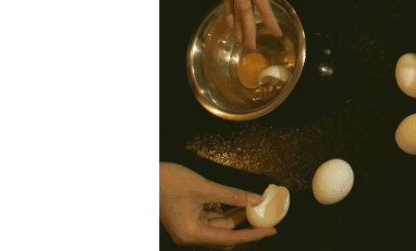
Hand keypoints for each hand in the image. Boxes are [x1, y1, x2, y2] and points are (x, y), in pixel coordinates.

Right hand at [160, 163, 275, 248]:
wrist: (145, 176)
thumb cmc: (168, 182)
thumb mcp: (204, 188)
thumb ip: (232, 195)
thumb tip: (256, 200)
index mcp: (192, 234)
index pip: (230, 239)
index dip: (252, 235)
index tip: (271, 230)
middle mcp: (191, 235)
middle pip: (226, 237)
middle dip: (247, 228)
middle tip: (267, 220)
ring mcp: (190, 227)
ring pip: (220, 227)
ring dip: (238, 218)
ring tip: (256, 207)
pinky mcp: (189, 218)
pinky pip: (213, 219)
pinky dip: (228, 212)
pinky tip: (240, 203)